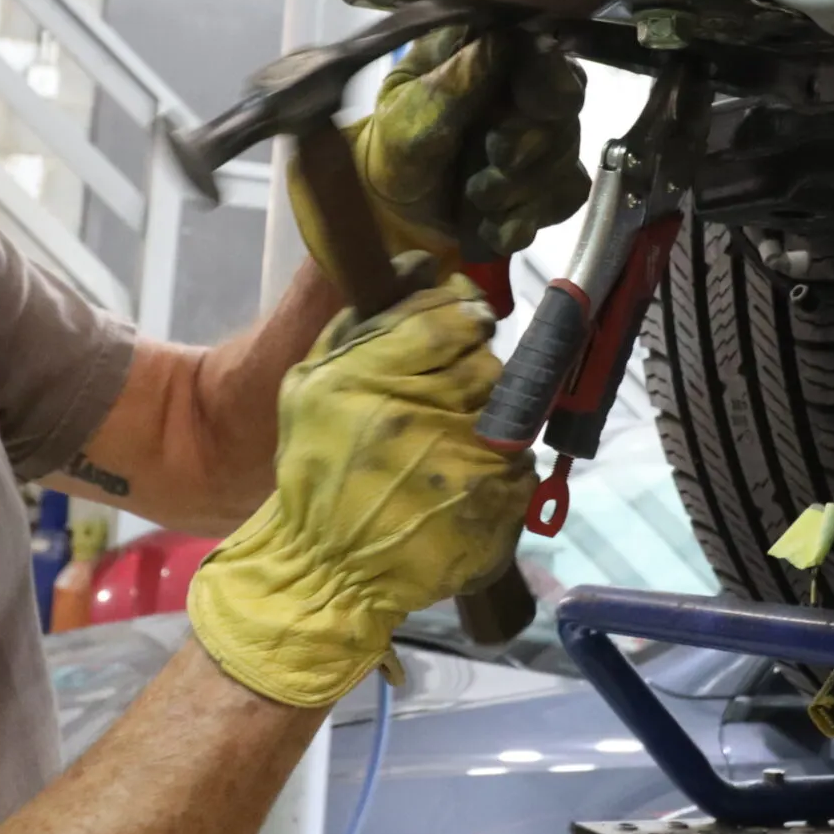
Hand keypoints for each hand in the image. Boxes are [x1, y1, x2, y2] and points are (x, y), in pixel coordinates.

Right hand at [187, 271, 534, 706]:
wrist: (324, 567)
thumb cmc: (317, 468)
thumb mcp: (312, 384)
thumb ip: (366, 322)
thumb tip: (424, 266)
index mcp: (368, 379)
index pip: (449, 321)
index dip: (465, 315)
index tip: (466, 323)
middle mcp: (419, 417)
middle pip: (487, 364)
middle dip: (475, 373)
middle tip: (450, 397)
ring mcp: (462, 465)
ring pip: (509, 412)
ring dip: (491, 420)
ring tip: (453, 445)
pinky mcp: (494, 506)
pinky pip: (520, 463)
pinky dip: (501, 466)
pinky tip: (465, 480)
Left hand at [290, 27, 588, 287]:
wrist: (393, 208)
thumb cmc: (394, 148)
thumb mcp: (409, 116)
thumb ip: (456, 82)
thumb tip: (503, 39)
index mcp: (489, 52)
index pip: (543, 52)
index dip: (544, 79)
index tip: (526, 106)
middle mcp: (526, 86)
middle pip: (564, 106)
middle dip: (523, 146)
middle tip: (487, 163)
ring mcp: (546, 133)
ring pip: (567, 156)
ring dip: (516, 189)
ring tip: (472, 197)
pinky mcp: (552, 179)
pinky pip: (565, 196)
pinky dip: (526, 217)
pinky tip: (490, 222)